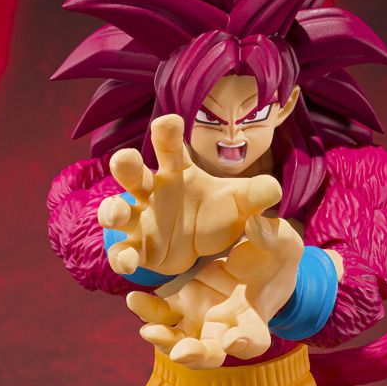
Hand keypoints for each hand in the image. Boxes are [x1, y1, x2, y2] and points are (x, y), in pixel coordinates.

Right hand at [97, 114, 281, 276]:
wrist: (208, 249)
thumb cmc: (218, 213)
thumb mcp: (241, 204)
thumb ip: (255, 196)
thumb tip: (274, 189)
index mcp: (178, 172)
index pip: (170, 147)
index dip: (166, 133)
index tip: (168, 122)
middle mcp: (153, 191)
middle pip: (133, 172)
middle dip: (125, 164)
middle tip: (125, 159)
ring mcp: (142, 219)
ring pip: (117, 211)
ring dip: (112, 211)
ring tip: (117, 214)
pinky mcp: (138, 248)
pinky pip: (123, 251)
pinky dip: (121, 256)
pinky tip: (128, 262)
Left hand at [125, 215, 304, 368]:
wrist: (253, 255)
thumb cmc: (275, 254)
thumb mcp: (282, 242)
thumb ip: (272, 237)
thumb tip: (256, 225)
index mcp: (255, 318)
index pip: (253, 340)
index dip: (244, 344)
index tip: (232, 340)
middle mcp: (226, 328)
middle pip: (211, 353)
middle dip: (196, 356)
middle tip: (181, 353)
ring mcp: (201, 319)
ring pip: (180, 341)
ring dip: (164, 340)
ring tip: (149, 330)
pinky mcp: (181, 304)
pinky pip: (161, 315)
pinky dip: (148, 312)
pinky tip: (135, 299)